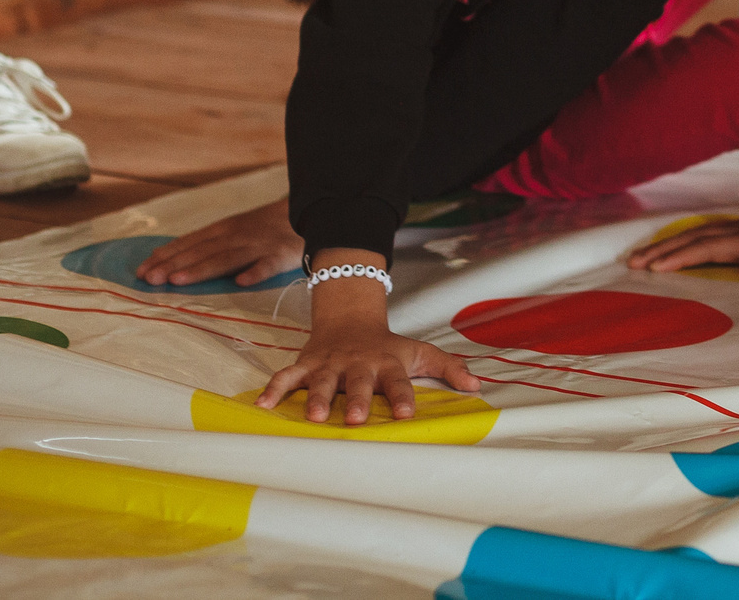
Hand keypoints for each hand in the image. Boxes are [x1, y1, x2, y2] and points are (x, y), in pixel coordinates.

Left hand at [138, 198, 301, 287]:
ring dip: (201, 269)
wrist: (312, 210)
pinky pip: (267, 265)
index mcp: (225, 229)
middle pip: (202, 251)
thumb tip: (173, 261)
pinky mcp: (281, 254)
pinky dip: (255, 272)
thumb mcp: (237, 228)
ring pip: (226, 258)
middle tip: (150, 279)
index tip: (141, 271)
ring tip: (178, 281)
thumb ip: (210, 243)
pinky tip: (241, 282)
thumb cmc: (268, 225)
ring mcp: (259, 244)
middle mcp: (237, 235)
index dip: (165, 256)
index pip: (189, 242)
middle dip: (174, 265)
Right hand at [259, 321, 481, 424]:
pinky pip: (287, 376)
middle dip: (358, 400)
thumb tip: (477, 386)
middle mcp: (358, 364)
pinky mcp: (306, 364)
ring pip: (321, 380)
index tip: (406, 414)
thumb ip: (449, 368)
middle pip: (358, 383)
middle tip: (357, 420)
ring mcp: (329, 364)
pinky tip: (261, 407)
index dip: (403, 397)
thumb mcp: (420, 352)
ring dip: (317, 397)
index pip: (398, 381)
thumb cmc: (388, 346)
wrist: (349, 319)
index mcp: (387, 363)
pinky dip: (273, 389)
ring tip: (315, 416)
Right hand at [624, 206, 738, 276]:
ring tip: (646, 255)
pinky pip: (710, 233)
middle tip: (632, 262)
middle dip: (663, 250)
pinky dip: (688, 238)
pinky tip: (682, 243)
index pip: (708, 250)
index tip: (653, 269)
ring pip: (699, 233)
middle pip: (694, 239)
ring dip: (671, 244)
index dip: (680, 259)